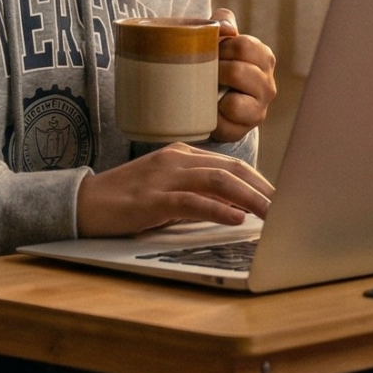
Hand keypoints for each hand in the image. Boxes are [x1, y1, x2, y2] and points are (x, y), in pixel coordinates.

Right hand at [76, 143, 275, 236]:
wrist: (82, 204)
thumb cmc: (126, 201)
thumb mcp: (167, 191)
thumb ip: (198, 193)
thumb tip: (236, 207)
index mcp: (182, 155)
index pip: (231, 164)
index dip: (260, 181)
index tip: (282, 198)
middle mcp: (177, 160)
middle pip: (232, 170)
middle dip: (263, 189)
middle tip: (289, 207)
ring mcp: (164, 178)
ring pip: (218, 182)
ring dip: (250, 199)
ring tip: (273, 214)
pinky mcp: (152, 200)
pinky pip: (192, 201)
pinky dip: (218, 209)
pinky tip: (237, 218)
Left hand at [212, 8, 277, 143]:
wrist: (213, 97)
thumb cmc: (218, 62)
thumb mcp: (220, 37)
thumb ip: (223, 21)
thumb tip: (227, 29)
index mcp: (264, 57)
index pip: (242, 46)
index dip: (220, 47)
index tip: (211, 51)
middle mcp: (268, 84)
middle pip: (237, 72)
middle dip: (215, 71)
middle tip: (205, 72)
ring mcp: (259, 110)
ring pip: (234, 103)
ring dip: (213, 95)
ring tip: (207, 90)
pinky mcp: (244, 130)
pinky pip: (224, 125)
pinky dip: (212, 118)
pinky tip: (209, 110)